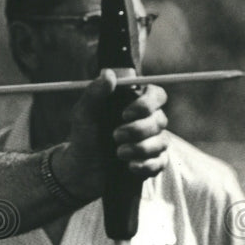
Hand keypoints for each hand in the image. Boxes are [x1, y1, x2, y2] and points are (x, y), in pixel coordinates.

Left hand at [57, 70, 168, 198]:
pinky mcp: (153, 163)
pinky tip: (129, 166)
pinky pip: (161, 162)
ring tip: (118, 153)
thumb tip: (108, 74)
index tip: (126, 113)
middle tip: (115, 136)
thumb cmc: (84, 137)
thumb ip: (94, 94)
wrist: (83, 170)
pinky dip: (145, 165)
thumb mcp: (83, 114)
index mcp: (134, 104)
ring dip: (140, 148)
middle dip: (138, 129)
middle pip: (160, 119)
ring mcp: (152, 142)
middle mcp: (147, 121)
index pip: (156, 95)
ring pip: (162, 142)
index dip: (147, 103)